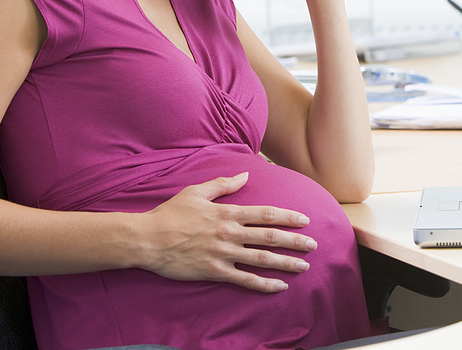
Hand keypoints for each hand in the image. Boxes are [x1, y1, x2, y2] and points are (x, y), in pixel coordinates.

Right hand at [140, 172, 315, 292]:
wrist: (148, 239)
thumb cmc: (171, 213)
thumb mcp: (197, 192)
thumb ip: (223, 184)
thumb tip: (245, 175)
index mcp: (228, 212)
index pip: (266, 214)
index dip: (288, 217)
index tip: (305, 220)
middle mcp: (230, 233)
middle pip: (270, 237)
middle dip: (295, 241)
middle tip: (313, 245)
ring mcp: (223, 254)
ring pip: (261, 259)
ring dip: (285, 263)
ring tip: (303, 266)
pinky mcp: (214, 271)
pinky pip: (244, 280)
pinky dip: (263, 284)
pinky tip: (279, 286)